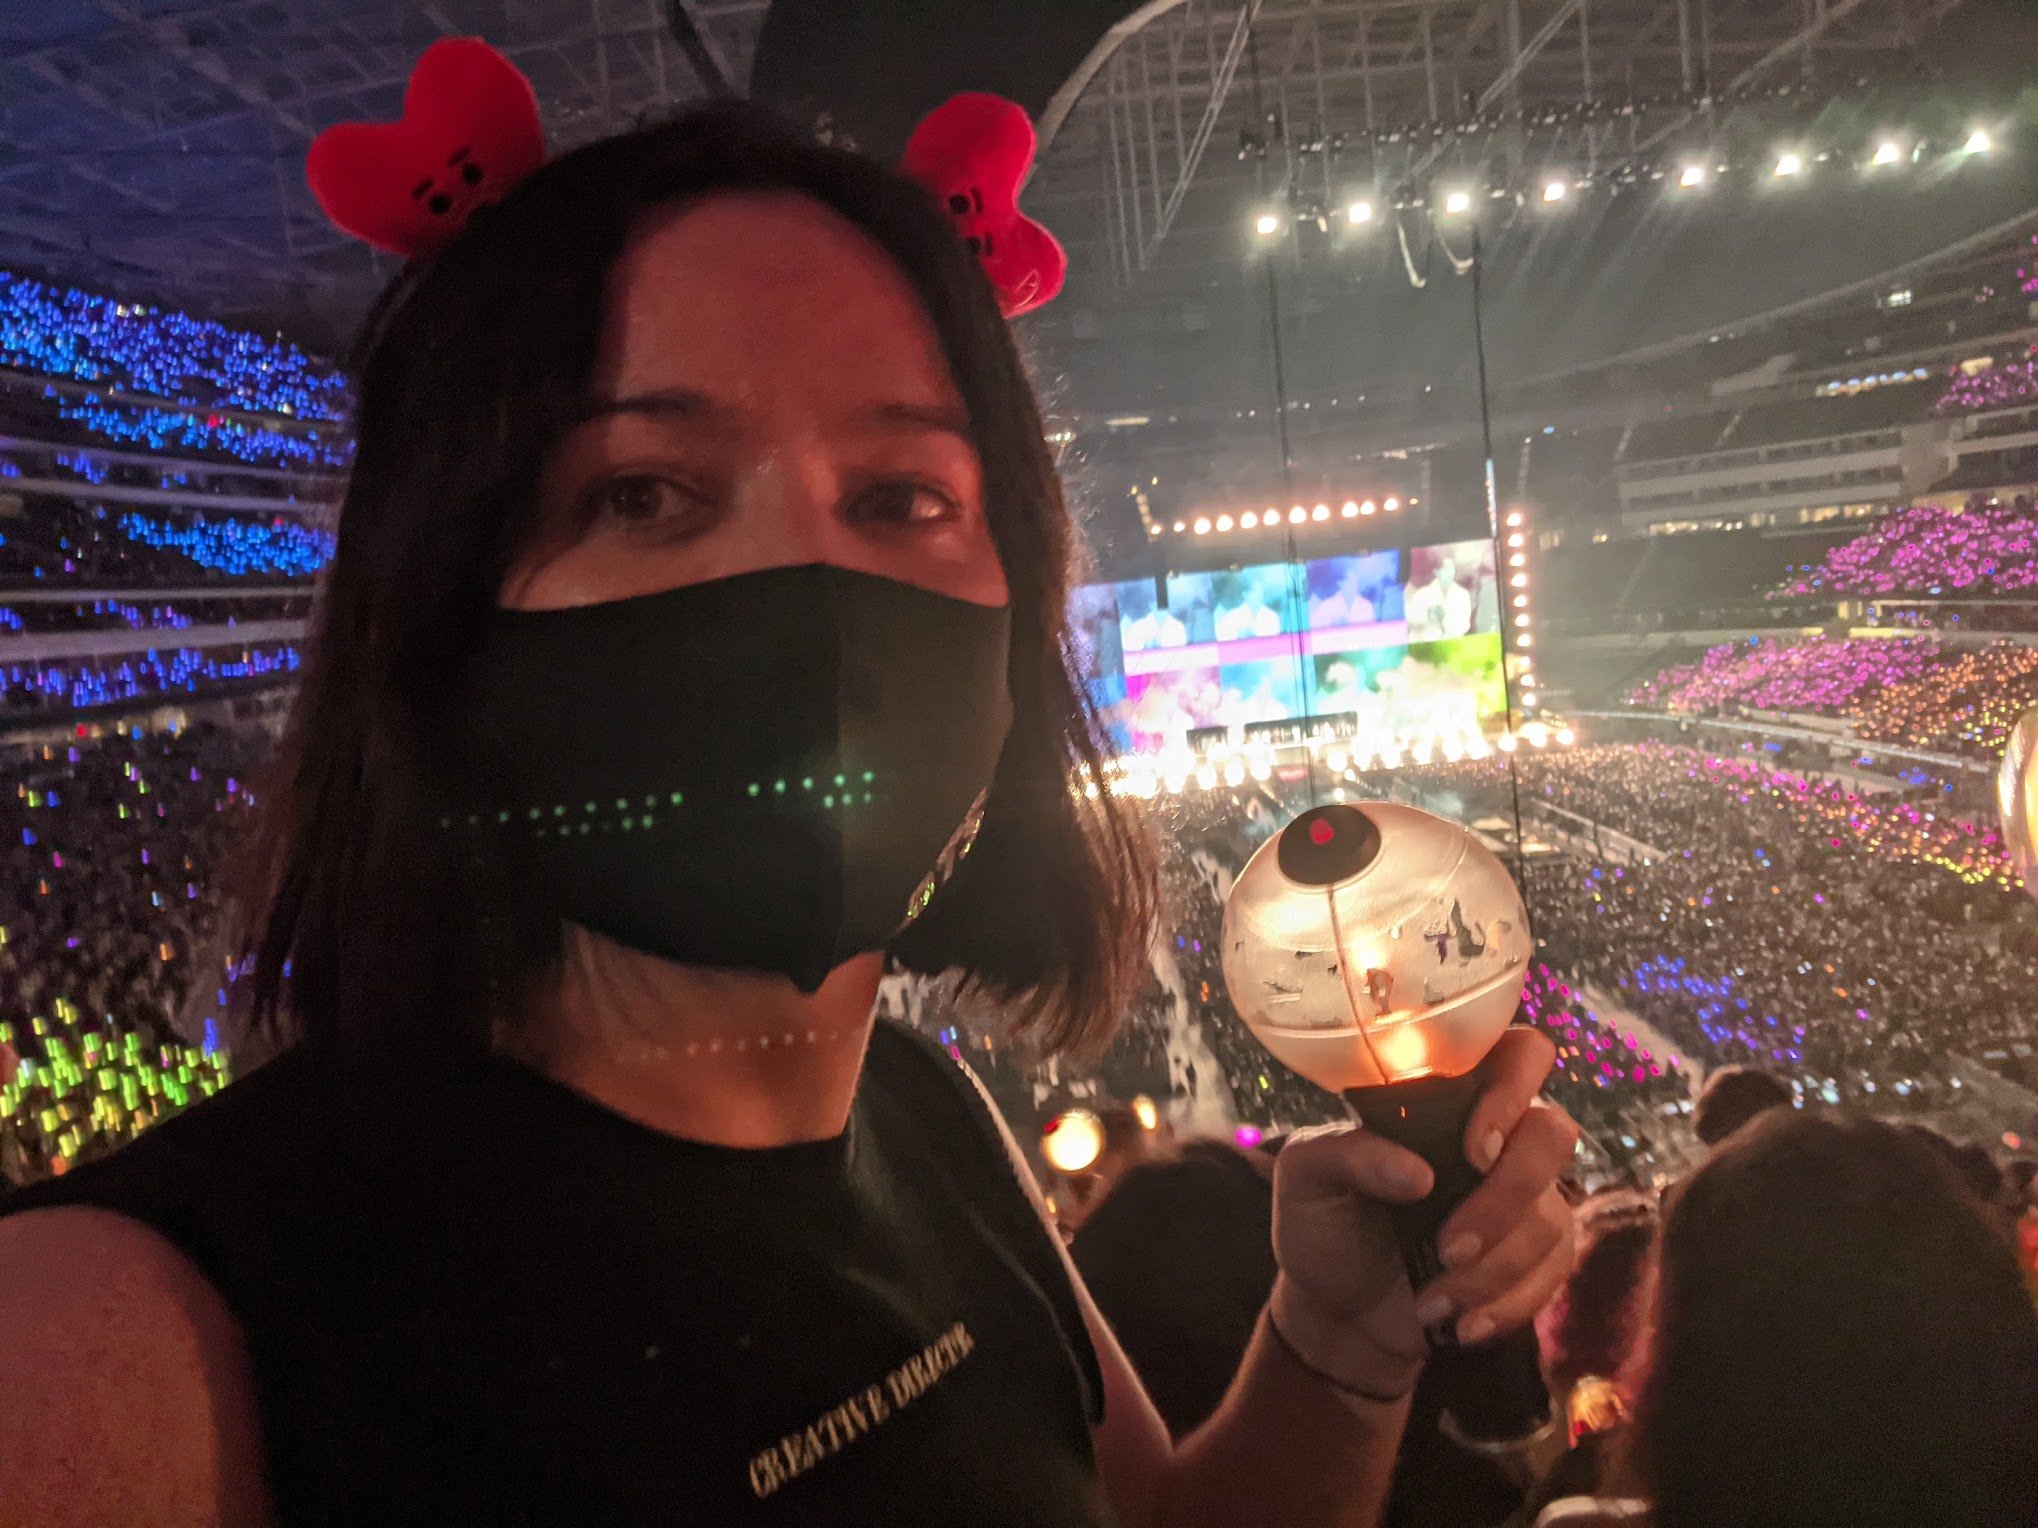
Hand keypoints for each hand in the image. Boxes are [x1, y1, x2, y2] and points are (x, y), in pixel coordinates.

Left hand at [1266, 1028, 1580, 1397]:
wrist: (1337, 1311)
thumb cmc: (1322, 1224)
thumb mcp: (1304, 1179)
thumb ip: (1344, 1154)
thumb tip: (1417, 1173)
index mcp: (1445, 1097)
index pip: (1518, 1053)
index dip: (1513, 1088)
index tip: (1473, 1148)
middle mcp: (1496, 1136)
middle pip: (1553, 1133)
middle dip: (1506, 1197)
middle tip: (1447, 1244)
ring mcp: (1524, 1195)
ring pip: (1551, 1216)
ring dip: (1491, 1269)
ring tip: (1430, 1299)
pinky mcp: (1537, 1254)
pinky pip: (1554, 1270)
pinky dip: (1507, 1304)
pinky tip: (1460, 1323)